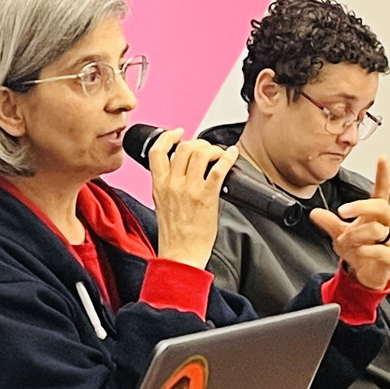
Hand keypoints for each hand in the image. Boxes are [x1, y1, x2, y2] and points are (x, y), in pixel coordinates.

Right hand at [149, 129, 239, 268]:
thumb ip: (167, 185)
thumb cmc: (174, 236)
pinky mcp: (206, 196)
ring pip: (201, 152)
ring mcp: (189, 189)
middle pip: (184, 147)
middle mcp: (172, 184)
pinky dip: (227, 158)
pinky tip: (232, 156)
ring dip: (213, 149)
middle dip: (199, 143)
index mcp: (158, 185)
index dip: (169, 136)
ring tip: (218, 156)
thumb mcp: (161, 204)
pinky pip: (218, 169)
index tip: (179, 133)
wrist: (181, 256)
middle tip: (207, 149)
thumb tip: (180, 171)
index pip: (157, 150)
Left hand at [308, 157, 389, 291]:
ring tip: (344, 241)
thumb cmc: (358, 249)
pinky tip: (358, 253)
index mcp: (376, 213)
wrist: (366, 275)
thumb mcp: (340, 234)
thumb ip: (329, 222)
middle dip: (360, 207)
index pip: (382, 190)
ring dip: (354, 235)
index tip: (383, 158)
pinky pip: (380, 250)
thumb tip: (314, 213)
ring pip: (376, 230)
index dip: (383, 175)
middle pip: (380, 206)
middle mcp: (388, 223)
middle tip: (342, 212)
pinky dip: (365, 251)